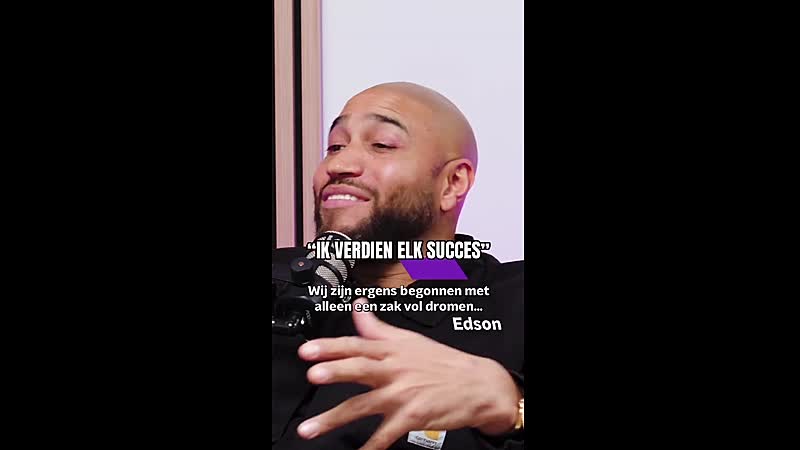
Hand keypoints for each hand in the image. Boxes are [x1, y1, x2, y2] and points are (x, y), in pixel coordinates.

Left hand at [296, 298, 520, 449]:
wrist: (478, 385)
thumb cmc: (443, 363)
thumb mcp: (409, 339)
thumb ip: (377, 327)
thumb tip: (358, 307)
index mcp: (392, 350)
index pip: (357, 344)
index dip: (331, 347)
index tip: (308, 351)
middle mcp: (395, 370)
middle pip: (360, 369)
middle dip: (335, 371)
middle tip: (312, 375)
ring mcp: (403, 395)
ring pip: (363, 406)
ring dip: (334, 418)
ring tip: (311, 428)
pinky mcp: (412, 417)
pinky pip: (385, 435)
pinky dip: (370, 447)